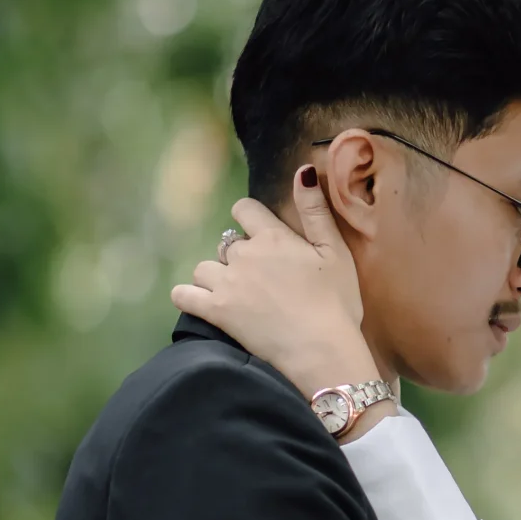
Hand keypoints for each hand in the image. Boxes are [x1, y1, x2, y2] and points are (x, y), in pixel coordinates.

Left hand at [171, 170, 386, 407]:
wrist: (322, 350)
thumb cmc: (336, 303)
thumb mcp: (335, 252)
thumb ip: (316, 211)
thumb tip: (302, 170)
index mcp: (273, 237)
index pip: (244, 209)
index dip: (248, 219)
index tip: (259, 236)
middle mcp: (245, 255)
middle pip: (226, 244)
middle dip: (237, 257)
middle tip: (258, 280)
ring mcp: (227, 283)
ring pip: (205, 268)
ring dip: (214, 277)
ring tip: (234, 295)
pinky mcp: (216, 311)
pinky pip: (184, 295)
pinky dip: (187, 296)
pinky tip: (199, 302)